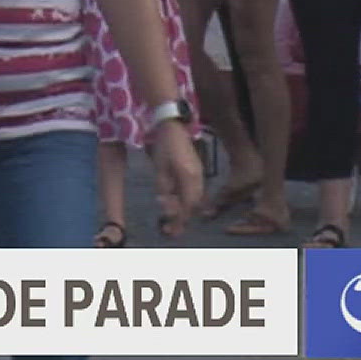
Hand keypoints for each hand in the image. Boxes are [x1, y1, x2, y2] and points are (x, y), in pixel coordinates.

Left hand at [148, 120, 202, 234]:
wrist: (174, 127)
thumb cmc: (165, 147)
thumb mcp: (160, 169)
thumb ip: (164, 188)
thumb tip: (166, 205)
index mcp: (189, 178)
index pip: (187, 205)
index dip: (179, 220)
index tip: (170, 231)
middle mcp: (198, 178)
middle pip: (194, 205)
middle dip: (182, 218)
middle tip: (170, 230)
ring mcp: (200, 174)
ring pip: (196, 200)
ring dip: (184, 211)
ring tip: (171, 219)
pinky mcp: (197, 171)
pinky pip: (195, 192)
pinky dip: (186, 201)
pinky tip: (176, 203)